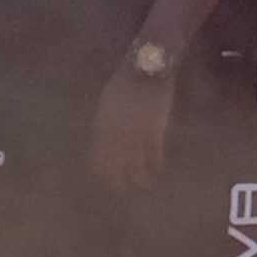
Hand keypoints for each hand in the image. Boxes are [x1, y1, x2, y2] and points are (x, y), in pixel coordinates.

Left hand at [91, 63, 177, 190]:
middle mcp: (118, 136)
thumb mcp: (107, 102)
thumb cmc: (123, 82)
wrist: (145, 69)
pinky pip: (155, 155)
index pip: (99, 158)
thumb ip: (106, 123)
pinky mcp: (155, 131)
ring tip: (142, 184)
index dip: (102, 171)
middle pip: (116, 166)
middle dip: (119, 180)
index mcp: (103, 127)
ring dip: (139, 178)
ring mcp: (137, 135)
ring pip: (137, 165)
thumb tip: (106, 138)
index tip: (106, 178)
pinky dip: (156, 166)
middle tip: (123, 188)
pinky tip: (157, 172)